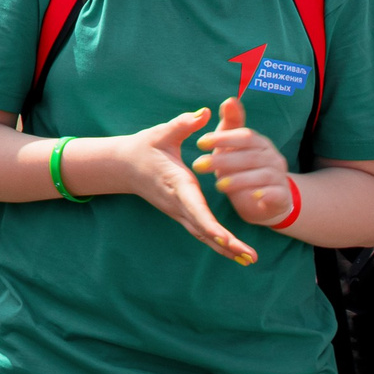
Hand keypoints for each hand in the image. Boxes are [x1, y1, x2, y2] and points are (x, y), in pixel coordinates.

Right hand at [92, 107, 257, 264]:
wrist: (123, 166)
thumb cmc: (145, 147)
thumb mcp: (162, 132)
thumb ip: (183, 124)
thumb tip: (205, 112)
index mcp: (176, 183)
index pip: (194, 207)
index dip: (210, 224)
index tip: (226, 239)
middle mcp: (177, 203)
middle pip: (203, 228)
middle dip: (227, 244)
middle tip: (250, 258)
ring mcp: (178, 211)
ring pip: (203, 235)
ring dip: (226, 249)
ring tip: (249, 260)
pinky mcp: (180, 214)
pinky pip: (200, 232)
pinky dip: (217, 244)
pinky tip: (235, 253)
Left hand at [193, 98, 295, 226]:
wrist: (263, 200)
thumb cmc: (242, 166)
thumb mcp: (233, 146)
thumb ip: (231, 123)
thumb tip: (230, 100)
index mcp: (260, 143)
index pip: (244, 136)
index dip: (222, 138)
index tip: (199, 142)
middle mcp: (272, 157)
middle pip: (249, 156)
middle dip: (223, 161)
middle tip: (198, 165)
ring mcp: (280, 177)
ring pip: (262, 176)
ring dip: (239, 180)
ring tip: (218, 185)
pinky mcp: (282, 198)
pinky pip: (277, 195)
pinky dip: (267, 195)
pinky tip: (253, 197)